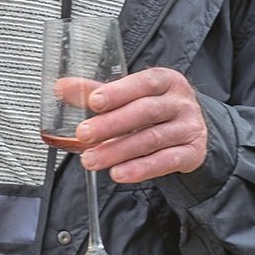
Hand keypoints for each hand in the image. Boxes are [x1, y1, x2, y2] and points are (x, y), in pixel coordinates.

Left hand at [75, 66, 207, 182]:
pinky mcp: (193, 153)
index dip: (118, 92)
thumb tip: (61, 87)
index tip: (93, 102)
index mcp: (165, 81)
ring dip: (119, 151)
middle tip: (83, 134)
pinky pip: (167, 161)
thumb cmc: (155, 109)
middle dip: (112, 124)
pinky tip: (119, 173)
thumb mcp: (131, 96)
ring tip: (92, 160)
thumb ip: (98, 92)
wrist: (192, 131)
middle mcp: (180, 102)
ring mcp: (189, 128)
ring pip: (153, 139)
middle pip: (146, 112)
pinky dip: (141, 169)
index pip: (143, 83)